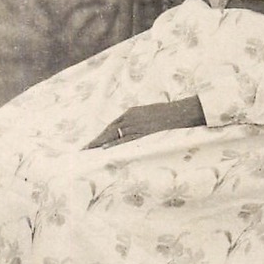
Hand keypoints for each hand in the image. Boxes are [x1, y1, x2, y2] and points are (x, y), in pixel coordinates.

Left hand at [86, 97, 205, 148]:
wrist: (179, 112)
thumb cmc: (166, 113)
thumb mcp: (148, 113)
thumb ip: (137, 120)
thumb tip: (130, 130)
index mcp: (130, 112)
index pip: (112, 125)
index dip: (101, 135)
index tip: (92, 143)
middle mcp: (130, 118)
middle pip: (109, 131)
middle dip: (96, 140)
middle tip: (84, 149)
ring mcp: (136, 126)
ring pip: (114, 135)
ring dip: (101, 144)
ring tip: (90, 152)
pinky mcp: (142, 133)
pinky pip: (126, 140)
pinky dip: (115, 144)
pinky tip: (105, 149)